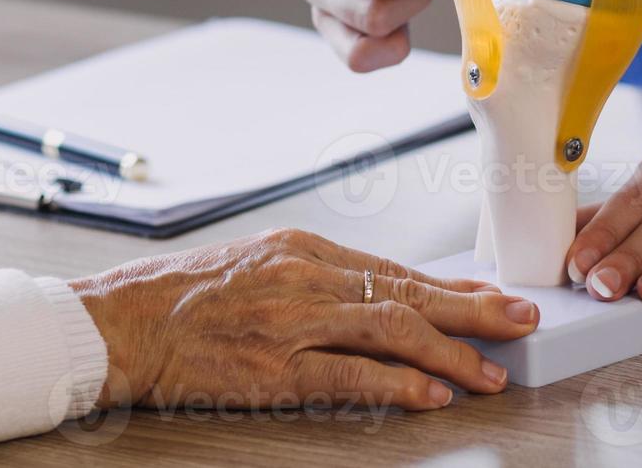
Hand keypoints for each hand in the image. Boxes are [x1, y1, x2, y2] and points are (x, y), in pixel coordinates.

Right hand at [69, 228, 539, 411]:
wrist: (117, 322)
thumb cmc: (180, 296)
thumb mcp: (258, 263)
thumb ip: (319, 277)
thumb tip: (385, 297)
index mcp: (304, 248)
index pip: (397, 271)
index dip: (454, 288)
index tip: (495, 297)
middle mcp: (305, 277)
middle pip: (409, 294)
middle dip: (475, 310)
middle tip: (524, 321)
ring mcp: (290, 323)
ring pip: (392, 331)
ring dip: (452, 352)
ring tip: (492, 369)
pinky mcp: (272, 369)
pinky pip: (349, 378)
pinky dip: (398, 385)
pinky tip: (433, 392)